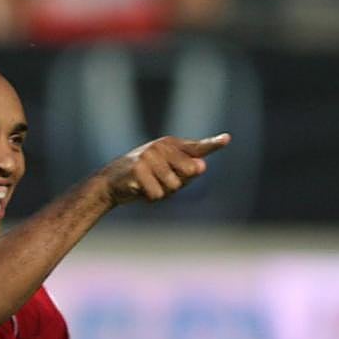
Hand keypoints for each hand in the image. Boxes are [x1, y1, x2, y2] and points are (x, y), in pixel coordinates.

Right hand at [102, 133, 230, 204]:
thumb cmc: (146, 178)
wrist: (111, 182)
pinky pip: (157, 194)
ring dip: (163, 193)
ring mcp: (149, 156)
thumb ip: (188, 172)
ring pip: (173, 186)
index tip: (227, 139)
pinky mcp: (138, 169)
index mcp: (172, 145)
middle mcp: (161, 146)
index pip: (197, 147)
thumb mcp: (169, 175)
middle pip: (189, 173)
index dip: (213, 144)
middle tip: (159, 181)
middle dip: (178, 184)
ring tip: (148, 185)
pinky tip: (139, 190)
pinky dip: (150, 198)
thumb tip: (200, 166)